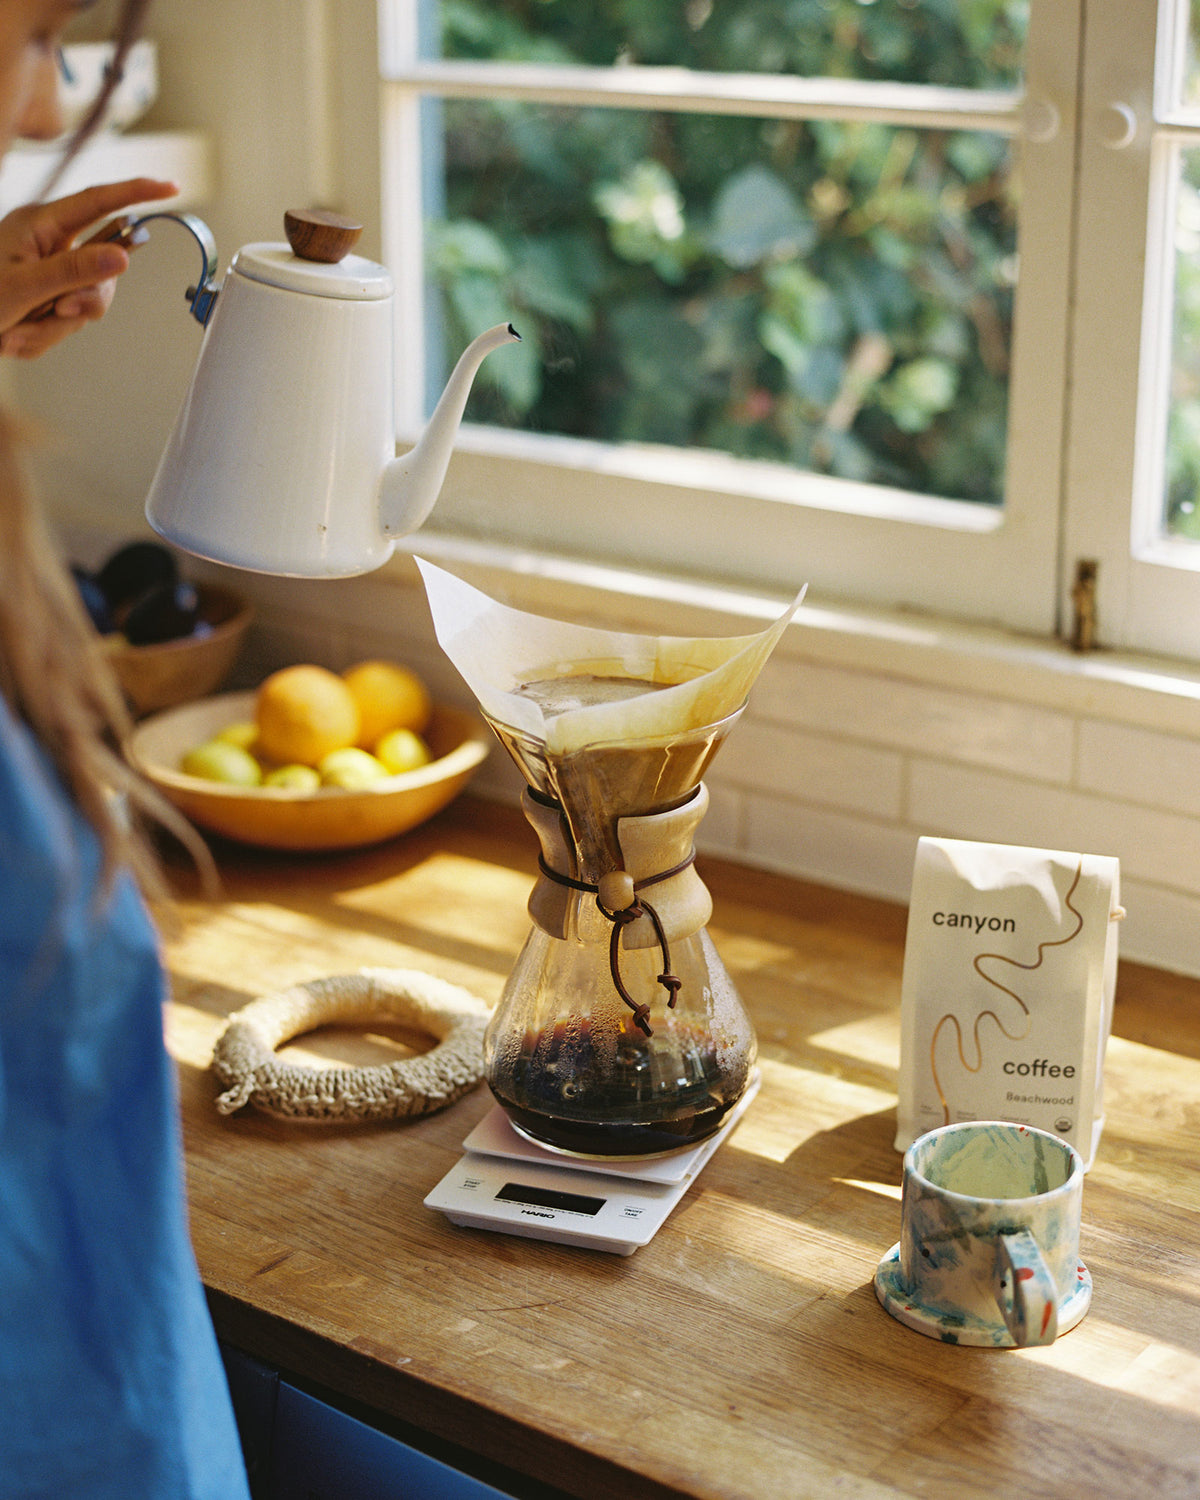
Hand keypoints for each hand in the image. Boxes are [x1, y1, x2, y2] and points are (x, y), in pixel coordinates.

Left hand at [0, 178, 177, 357]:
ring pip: (87, 303)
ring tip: (18, 332)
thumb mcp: (23, 288)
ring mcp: (50, 272)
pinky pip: (68, 323)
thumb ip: (74, 272)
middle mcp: (49, 244)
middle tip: (58, 313)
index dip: (136, 193)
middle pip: (103, 270)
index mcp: (39, 225)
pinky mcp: (48, 297)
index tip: (170, 188)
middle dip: (84, 302)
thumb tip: (122, 258)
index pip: (99, 202)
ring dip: (55, 327)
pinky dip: (43, 337)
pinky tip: (14, 337)